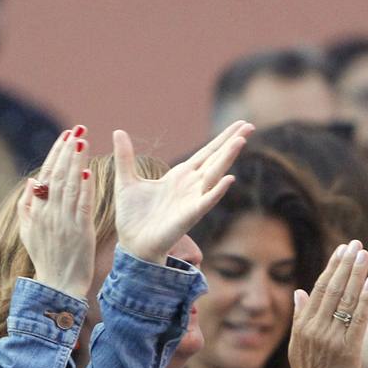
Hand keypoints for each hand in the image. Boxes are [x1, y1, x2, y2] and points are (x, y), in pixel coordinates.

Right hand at [17, 126, 96, 296]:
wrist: (57, 285)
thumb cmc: (45, 257)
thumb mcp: (28, 232)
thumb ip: (27, 205)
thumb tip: (31, 180)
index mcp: (36, 211)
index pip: (46, 175)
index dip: (56, 154)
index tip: (65, 135)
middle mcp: (48, 213)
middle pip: (58, 176)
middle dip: (67, 151)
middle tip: (77, 130)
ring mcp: (63, 222)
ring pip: (70, 186)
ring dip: (76, 162)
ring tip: (82, 142)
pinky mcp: (79, 232)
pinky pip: (81, 206)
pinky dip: (84, 189)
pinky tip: (87, 173)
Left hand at [113, 120, 253, 264]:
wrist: (132, 243)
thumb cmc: (132, 216)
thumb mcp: (126, 180)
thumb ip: (125, 157)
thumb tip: (118, 131)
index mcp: (180, 176)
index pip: (206, 153)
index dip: (222, 138)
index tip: (240, 123)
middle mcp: (191, 186)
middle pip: (216, 159)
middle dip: (232, 142)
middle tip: (250, 125)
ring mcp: (193, 200)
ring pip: (214, 175)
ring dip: (227, 159)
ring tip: (241, 141)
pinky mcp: (189, 216)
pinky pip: (206, 202)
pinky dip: (217, 191)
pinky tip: (229, 179)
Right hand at [288, 241, 367, 367]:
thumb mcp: (298, 345)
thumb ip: (301, 317)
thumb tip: (299, 291)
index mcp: (304, 324)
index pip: (319, 287)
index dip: (332, 266)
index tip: (342, 249)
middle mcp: (315, 327)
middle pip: (332, 288)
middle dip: (345, 264)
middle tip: (356, 244)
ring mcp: (331, 337)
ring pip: (344, 299)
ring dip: (356, 275)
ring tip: (365, 255)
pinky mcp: (347, 349)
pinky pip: (356, 319)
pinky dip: (363, 300)